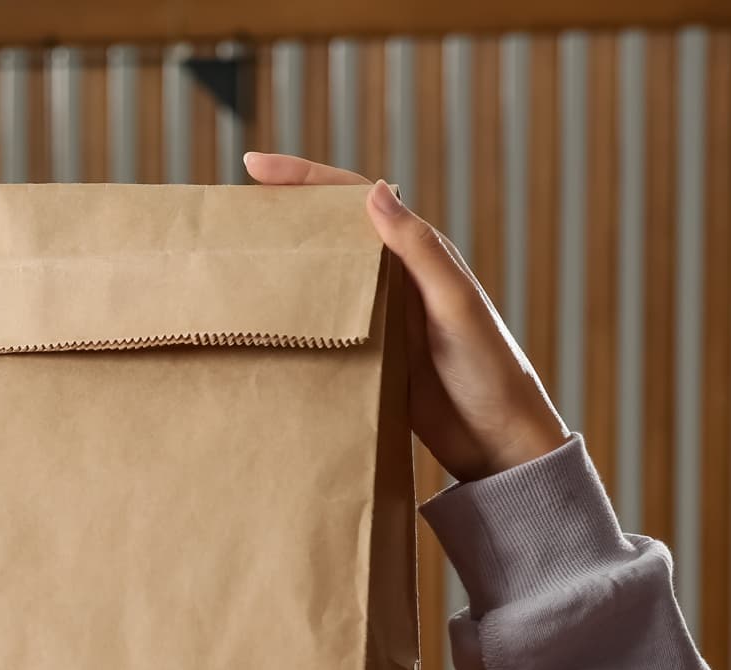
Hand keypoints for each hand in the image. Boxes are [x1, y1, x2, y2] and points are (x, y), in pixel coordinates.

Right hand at [244, 153, 569, 482]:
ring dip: (283, 265)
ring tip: (235, 261)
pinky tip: (263, 325)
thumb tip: (374, 190)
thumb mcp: (455, 305)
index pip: (355, 199)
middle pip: (330, 233)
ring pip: (322, 277)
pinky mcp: (370, 355)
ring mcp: (380, 317)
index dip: (304, 177)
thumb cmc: (490, 369)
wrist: (499, 441)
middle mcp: (396, 279)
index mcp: (418, 255)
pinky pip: (323, 323)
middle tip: (231, 211)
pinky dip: (293, 316)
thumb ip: (419, 250)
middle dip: (283, 214)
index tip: (253, 166)